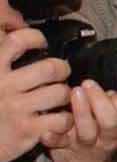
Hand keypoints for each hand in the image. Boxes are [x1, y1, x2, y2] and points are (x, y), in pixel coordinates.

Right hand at [0, 24, 73, 161]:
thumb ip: (2, 62)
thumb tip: (10, 31)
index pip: (16, 41)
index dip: (34, 38)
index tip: (41, 43)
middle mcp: (3, 87)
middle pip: (50, 67)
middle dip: (62, 69)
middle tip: (59, 74)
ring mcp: (15, 108)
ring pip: (59, 92)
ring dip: (65, 95)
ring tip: (59, 98)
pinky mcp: (26, 130)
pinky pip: (61, 119)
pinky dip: (65, 120)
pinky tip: (57, 119)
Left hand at [45, 82, 116, 161]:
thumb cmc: (99, 135)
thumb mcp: (115, 122)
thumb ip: (112, 105)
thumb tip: (103, 89)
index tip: (112, 93)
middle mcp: (106, 139)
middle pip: (110, 123)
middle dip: (100, 101)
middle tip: (89, 84)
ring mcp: (85, 144)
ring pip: (87, 131)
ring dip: (82, 111)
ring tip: (75, 92)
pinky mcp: (63, 148)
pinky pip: (58, 143)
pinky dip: (53, 137)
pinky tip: (47, 131)